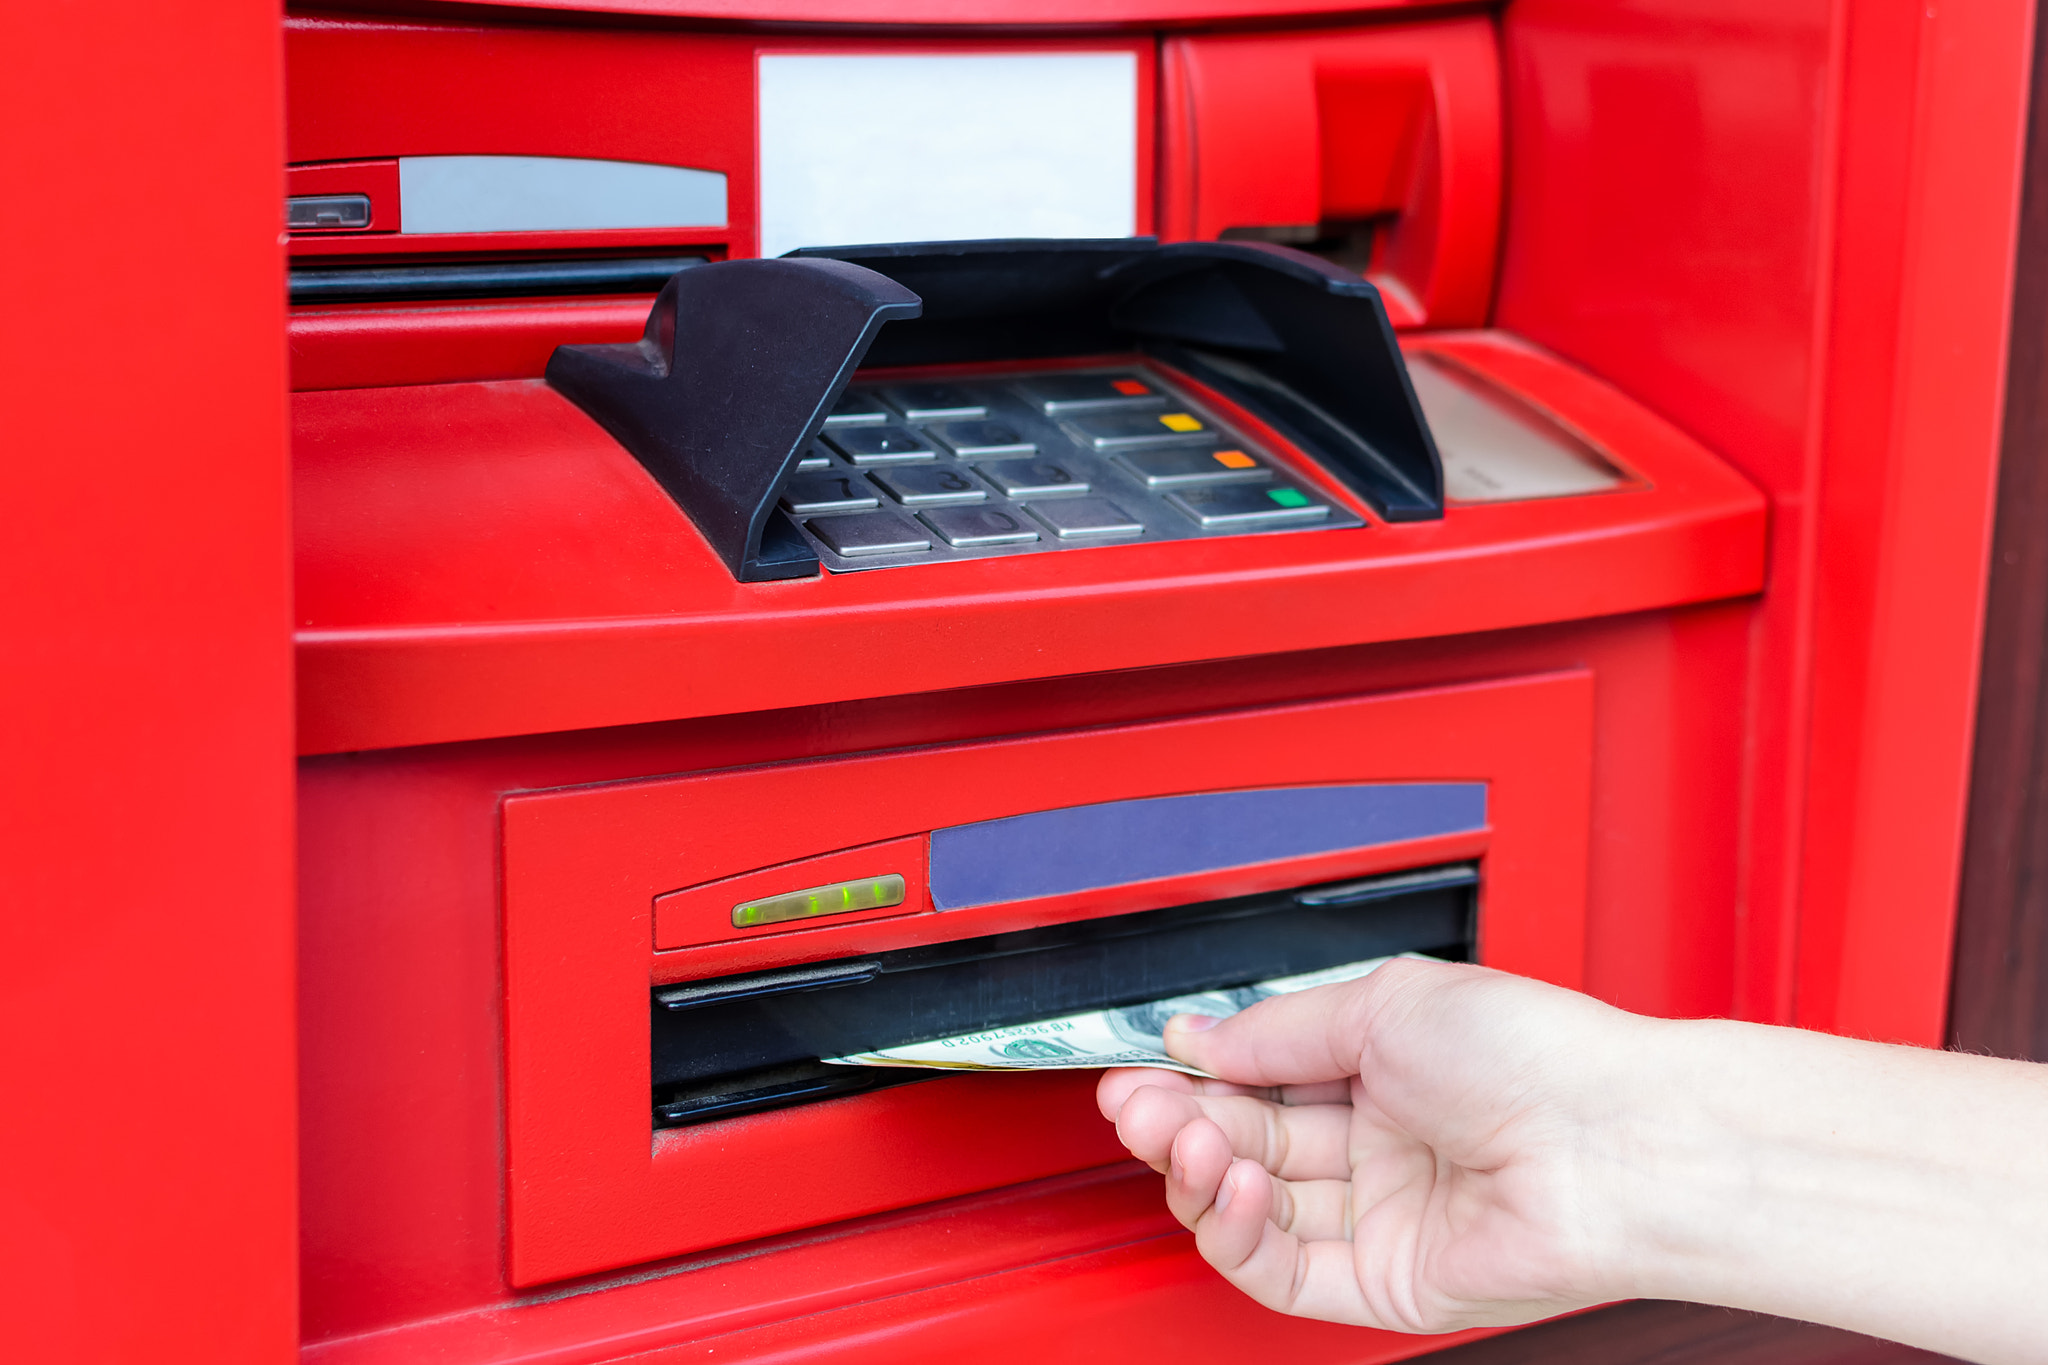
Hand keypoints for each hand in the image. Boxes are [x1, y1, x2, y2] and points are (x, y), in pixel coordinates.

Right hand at [1096, 959, 1649, 1333]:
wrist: (1611, 1139)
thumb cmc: (1536, 1056)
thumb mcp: (1383, 1003)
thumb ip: (1276, 1030)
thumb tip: (1197, 1037)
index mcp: (1381, 1071)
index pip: (1256, 1081)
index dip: (1193, 1077)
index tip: (1145, 1065)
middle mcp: (1377, 1145)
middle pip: (1241, 1145)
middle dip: (1176, 1122)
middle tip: (1135, 1104)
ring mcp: (1379, 1216)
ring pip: (1249, 1210)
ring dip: (1198, 1172)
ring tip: (1187, 1138)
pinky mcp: (1382, 1283)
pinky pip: (1279, 1272)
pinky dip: (1234, 1234)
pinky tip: (1227, 1189)